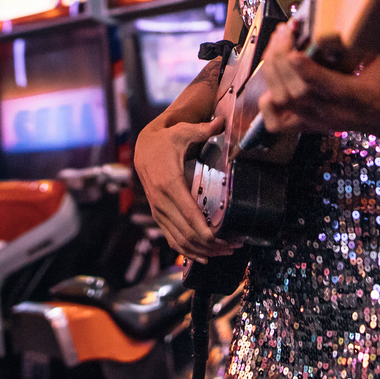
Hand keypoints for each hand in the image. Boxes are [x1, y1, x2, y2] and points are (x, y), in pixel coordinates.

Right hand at [136, 88, 238, 260]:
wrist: (144, 147)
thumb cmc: (167, 139)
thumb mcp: (183, 131)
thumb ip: (203, 129)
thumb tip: (221, 122)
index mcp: (170, 184)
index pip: (191, 218)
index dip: (211, 234)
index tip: (230, 239)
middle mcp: (161, 202)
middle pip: (188, 235)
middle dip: (213, 246)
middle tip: (235, 247)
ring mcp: (158, 211)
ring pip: (180, 241)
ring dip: (203, 252)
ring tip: (225, 253)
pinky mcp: (158, 215)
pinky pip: (172, 239)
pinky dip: (187, 252)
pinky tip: (204, 257)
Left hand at [256, 28, 379, 136]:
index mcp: (358, 96)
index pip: (328, 87)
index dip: (306, 70)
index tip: (293, 50)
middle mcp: (335, 112)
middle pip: (297, 93)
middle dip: (282, 60)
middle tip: (283, 33)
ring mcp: (320, 121)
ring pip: (284, 102)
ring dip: (273, 72)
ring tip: (276, 45)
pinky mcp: (310, 125)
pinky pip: (278, 123)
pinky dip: (268, 104)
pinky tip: (272, 82)